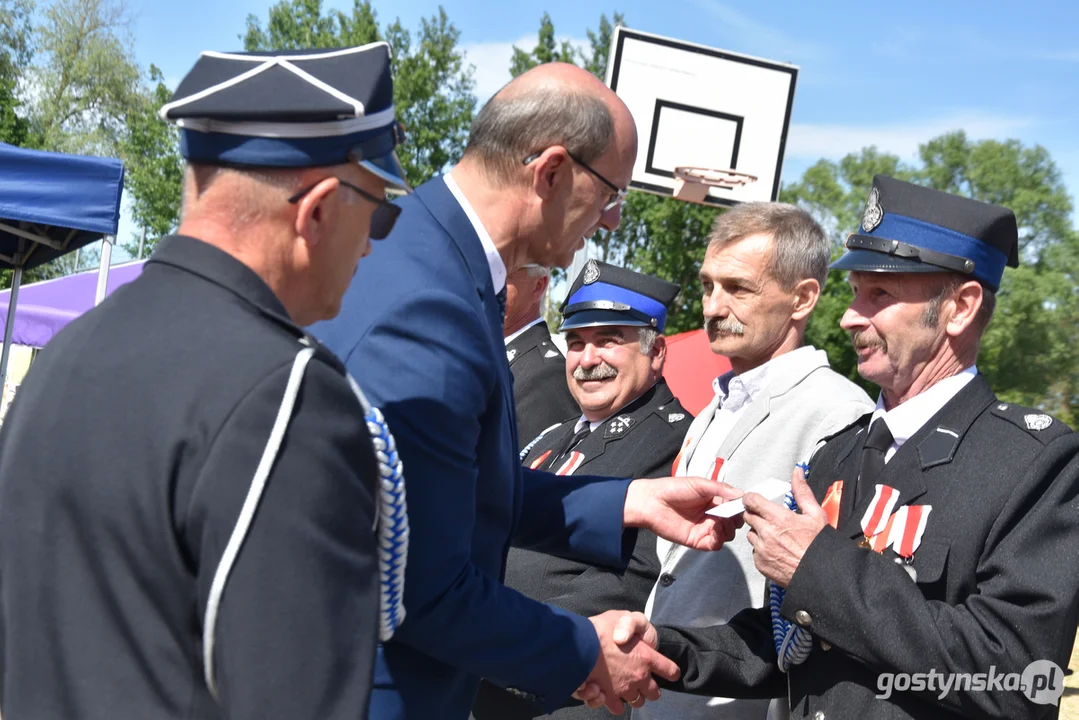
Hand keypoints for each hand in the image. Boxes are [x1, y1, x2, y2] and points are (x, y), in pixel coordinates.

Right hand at [576, 611, 678, 713]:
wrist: (577, 645)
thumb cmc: (599, 629)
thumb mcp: (621, 616)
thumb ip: (632, 624)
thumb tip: (630, 640)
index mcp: (647, 657)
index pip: (669, 670)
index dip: (670, 671)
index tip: (668, 671)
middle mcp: (639, 677)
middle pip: (654, 692)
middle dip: (650, 689)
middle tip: (641, 679)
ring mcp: (624, 689)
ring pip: (637, 701)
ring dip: (633, 696)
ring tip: (624, 686)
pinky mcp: (608, 697)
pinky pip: (617, 707)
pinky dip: (615, 703)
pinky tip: (608, 693)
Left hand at [624, 477, 743, 549]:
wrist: (652, 502)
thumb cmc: (673, 489)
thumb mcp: (700, 484)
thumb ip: (721, 489)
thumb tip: (741, 495)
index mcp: (714, 500)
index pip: (734, 507)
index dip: (740, 507)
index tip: (743, 506)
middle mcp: (711, 515)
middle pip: (734, 522)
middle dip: (736, 519)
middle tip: (732, 514)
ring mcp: (705, 528)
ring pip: (728, 534)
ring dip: (729, 528)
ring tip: (720, 520)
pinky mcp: (698, 540)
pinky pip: (716, 544)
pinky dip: (719, 538)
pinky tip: (714, 528)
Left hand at [744, 467, 826, 587]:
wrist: (822, 575)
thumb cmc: (820, 545)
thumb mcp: (816, 514)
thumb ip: (802, 491)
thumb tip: (797, 472)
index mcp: (779, 518)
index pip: (752, 500)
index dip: (752, 498)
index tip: (755, 500)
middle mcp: (767, 533)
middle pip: (748, 516)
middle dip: (756, 514)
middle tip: (771, 520)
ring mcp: (762, 549)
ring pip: (751, 534)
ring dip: (759, 532)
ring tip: (777, 537)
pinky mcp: (760, 563)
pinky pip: (754, 551)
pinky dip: (761, 549)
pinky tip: (777, 551)